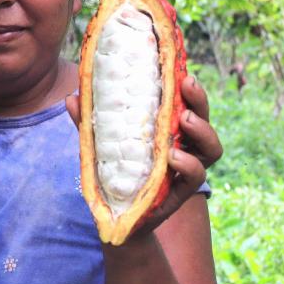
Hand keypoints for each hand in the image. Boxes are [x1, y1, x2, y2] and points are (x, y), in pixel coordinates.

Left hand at [65, 75, 222, 235]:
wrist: (113, 215)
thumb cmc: (111, 172)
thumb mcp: (98, 143)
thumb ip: (87, 123)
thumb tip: (72, 97)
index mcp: (167, 128)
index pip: (184, 102)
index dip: (187, 85)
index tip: (180, 67)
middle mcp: (183, 145)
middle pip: (204, 119)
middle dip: (200, 99)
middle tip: (187, 84)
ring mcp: (184, 169)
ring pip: (211, 148)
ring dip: (203, 130)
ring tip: (184, 120)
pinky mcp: (180, 192)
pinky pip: (195, 177)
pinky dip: (188, 165)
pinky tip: (173, 156)